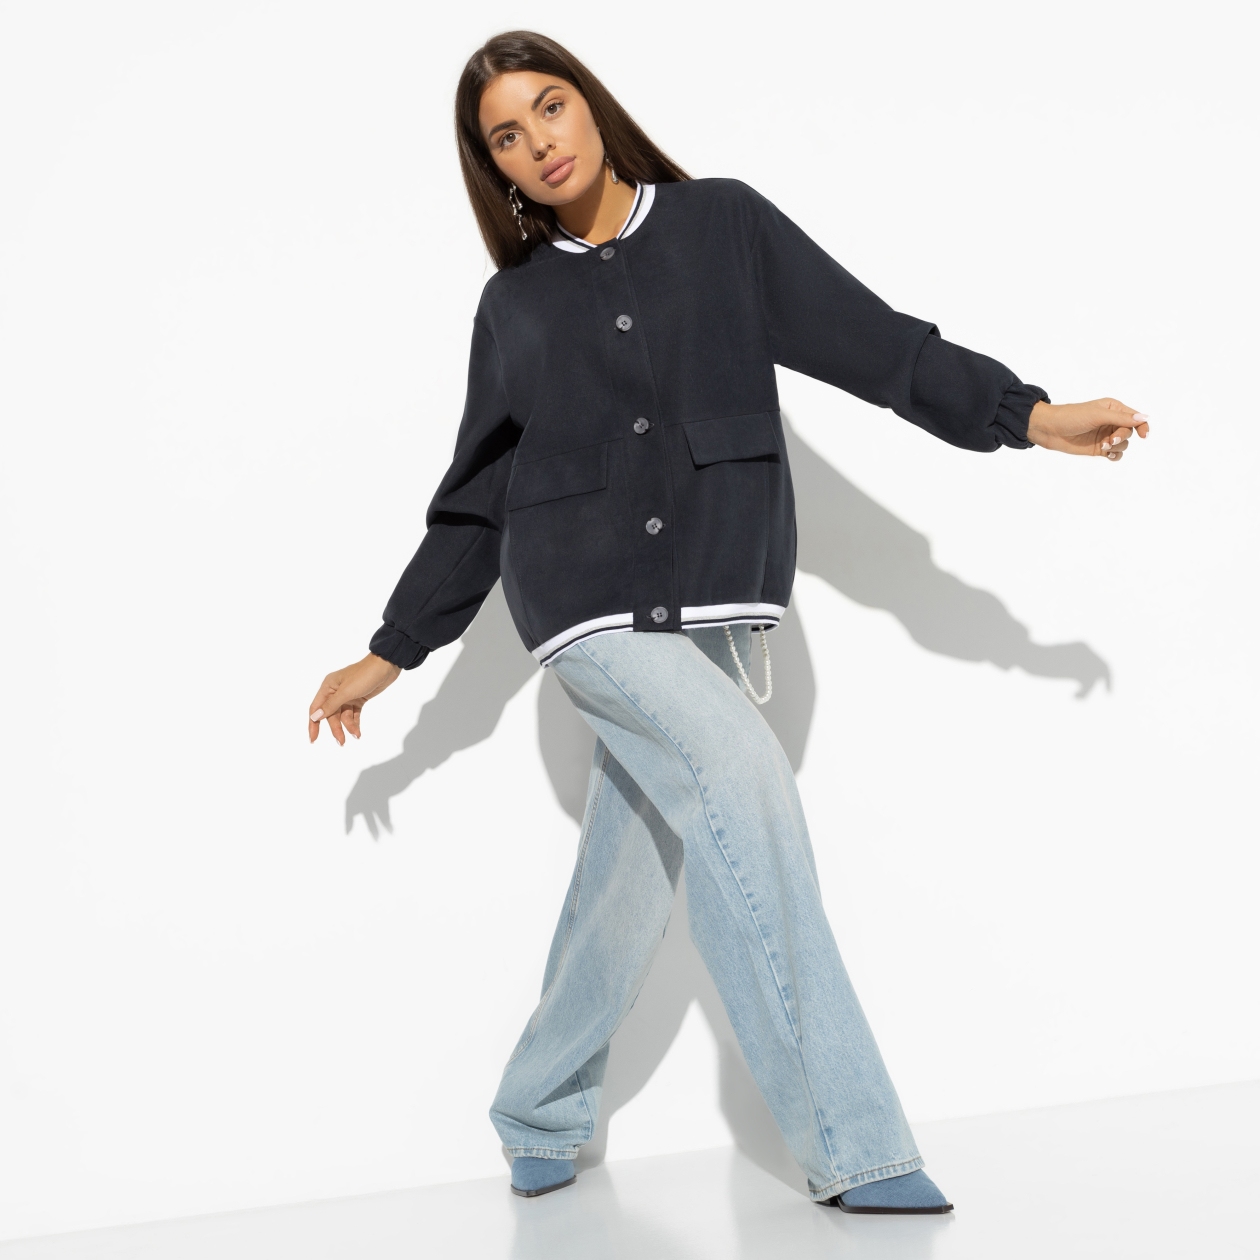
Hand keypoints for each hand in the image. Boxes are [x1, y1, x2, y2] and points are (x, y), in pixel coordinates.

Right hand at [308, 653, 401, 744]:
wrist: (386, 666)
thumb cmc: (364, 675)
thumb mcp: (346, 692)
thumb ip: (331, 705)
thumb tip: (315, 716)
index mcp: (328, 687)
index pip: (316, 708)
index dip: (313, 724)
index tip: (313, 739)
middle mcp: (335, 691)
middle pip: (331, 714)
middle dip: (336, 728)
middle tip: (341, 742)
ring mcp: (347, 695)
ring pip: (343, 715)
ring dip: (348, 726)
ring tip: (356, 735)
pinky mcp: (358, 698)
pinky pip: (353, 714)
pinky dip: (355, 722)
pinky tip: (357, 731)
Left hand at [1027, 398, 1149, 460]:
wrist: (1049, 429)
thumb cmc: (1071, 417)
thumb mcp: (1097, 415)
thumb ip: (1121, 418)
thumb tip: (1144, 418)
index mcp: (1113, 408)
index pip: (1134, 417)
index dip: (1142, 426)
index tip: (1143, 436)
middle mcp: (1111, 421)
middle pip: (1129, 432)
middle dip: (1122, 437)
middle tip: (1110, 439)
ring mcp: (1105, 435)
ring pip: (1123, 444)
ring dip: (1117, 446)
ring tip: (1103, 446)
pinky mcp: (1098, 448)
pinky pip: (1115, 454)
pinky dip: (1114, 455)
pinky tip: (1107, 455)